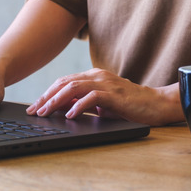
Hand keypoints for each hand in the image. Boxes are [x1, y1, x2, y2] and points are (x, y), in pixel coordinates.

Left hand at [26, 68, 180, 125]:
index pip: (63, 82)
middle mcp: (97, 76)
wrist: (157, 104)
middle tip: (33, 110)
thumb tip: (61, 110)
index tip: (34, 107)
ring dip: (56, 101)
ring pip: (73, 88)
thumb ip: (83, 104)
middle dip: (46, 97)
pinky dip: (78, 106)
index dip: (47, 94)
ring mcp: (106, 83)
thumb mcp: (101, 105)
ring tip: (45, 112)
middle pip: (64, 83)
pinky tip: (69, 115)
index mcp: (93, 76)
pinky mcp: (115, 94)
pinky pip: (92, 97)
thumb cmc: (129, 106)